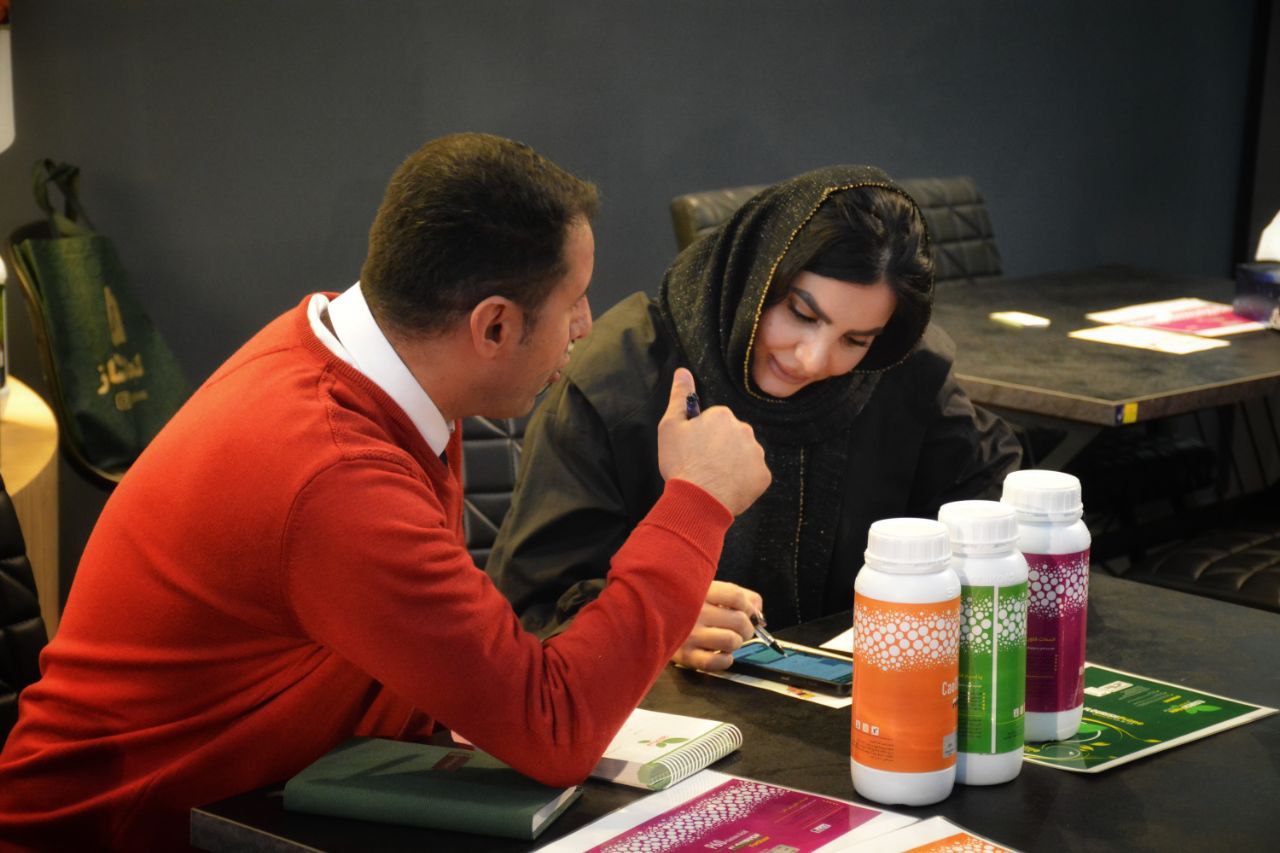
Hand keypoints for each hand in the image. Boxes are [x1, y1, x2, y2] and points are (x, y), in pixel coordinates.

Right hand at [657, 368, 770, 515]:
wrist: (698, 500)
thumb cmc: (681, 463)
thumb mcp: (670, 426)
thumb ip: (679, 396)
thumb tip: (682, 371)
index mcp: (722, 415)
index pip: (714, 422)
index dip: (701, 436)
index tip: (693, 450)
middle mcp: (744, 429)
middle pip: (731, 436)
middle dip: (720, 447)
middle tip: (703, 465)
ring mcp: (756, 453)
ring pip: (744, 454)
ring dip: (732, 463)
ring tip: (714, 478)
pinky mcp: (764, 476)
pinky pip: (753, 475)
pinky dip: (743, 481)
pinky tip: (727, 487)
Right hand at [671, 581, 763, 670]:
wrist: (646, 618)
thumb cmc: (684, 604)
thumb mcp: (705, 590)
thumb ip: (735, 594)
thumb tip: (758, 610)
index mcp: (699, 590)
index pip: (736, 596)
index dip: (749, 606)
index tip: (749, 611)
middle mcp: (694, 611)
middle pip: (739, 620)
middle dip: (747, 627)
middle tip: (740, 629)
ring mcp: (689, 634)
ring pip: (732, 641)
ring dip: (736, 642)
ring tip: (728, 639)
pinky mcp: (685, 655)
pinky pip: (717, 662)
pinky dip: (726, 660)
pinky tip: (721, 653)